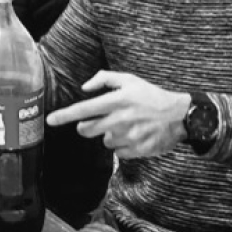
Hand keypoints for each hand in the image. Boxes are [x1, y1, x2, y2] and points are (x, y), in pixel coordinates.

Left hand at [45, 71, 189, 158]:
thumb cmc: (152, 96)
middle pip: (86, 130)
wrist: (181, 116)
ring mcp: (128, 136)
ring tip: (127, 126)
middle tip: (101, 120)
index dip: (64, 116)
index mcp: (117, 101)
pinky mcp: (136, 150)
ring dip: (110, 135)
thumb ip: (104, 79)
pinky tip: (134, 135)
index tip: (50, 120)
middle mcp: (120, 119)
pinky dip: (122, 145)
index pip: (83, 109)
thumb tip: (85, 88)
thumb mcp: (130, 80)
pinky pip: (118, 152)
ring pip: (104, 141)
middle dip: (87, 127)